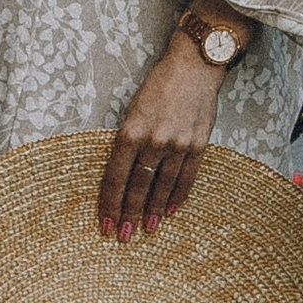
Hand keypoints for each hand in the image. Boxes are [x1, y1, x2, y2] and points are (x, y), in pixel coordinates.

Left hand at [100, 34, 224, 235]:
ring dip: (154, 211)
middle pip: (138, 186)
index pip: (115, 176)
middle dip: (129, 214)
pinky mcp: (198, 144)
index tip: (105, 223)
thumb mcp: (133, 109)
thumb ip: (128, 140)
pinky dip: (178, 196)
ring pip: (162, 186)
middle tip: (123, 236)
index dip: (109, 203)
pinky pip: (187, 177)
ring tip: (148, 229)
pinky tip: (171, 211)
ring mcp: (178, 144)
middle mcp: (154, 140)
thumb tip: (122, 174)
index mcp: (131, 131)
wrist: (194, 66)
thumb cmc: (159, 86)